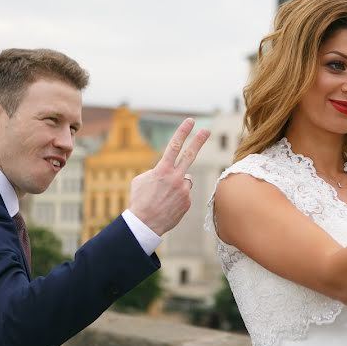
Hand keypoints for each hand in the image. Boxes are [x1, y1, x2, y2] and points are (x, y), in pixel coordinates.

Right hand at [128, 118, 210, 234]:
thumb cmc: (140, 200)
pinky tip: (168, 205)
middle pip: (190, 155)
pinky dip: (178, 197)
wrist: (144, 224)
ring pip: (185, 180)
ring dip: (177, 184)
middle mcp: (176, 177)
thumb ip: (157, 172)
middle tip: (206, 130)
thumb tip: (169, 172)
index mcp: (162, 170)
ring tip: (165, 196)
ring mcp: (183, 190)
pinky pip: (185, 194)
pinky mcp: (187, 202)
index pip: (175, 146)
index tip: (190, 121)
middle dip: (198, 141)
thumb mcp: (142, 180)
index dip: (183, 132)